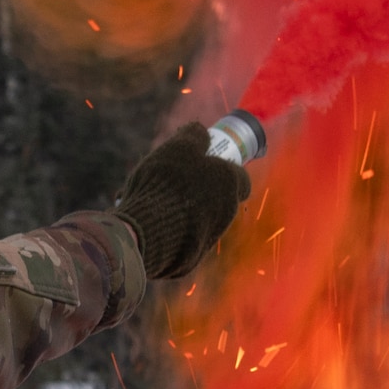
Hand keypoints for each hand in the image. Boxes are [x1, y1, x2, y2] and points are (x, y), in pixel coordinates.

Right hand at [116, 121, 251, 279]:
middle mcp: (227, 212)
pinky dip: (174, 228)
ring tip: (154, 200)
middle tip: (174, 180)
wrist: (147, 231)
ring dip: (185, 209)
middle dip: (201, 189)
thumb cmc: (165, 183)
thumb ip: (193, 135)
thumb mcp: (179, 146)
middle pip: (220, 197)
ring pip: (202, 218)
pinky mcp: (194, 257)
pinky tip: (150, 220)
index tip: (207, 164)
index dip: (225, 168)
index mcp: (229, 184)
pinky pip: (186, 237)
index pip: (241, 177)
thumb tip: (200, 130)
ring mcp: (211, 236)